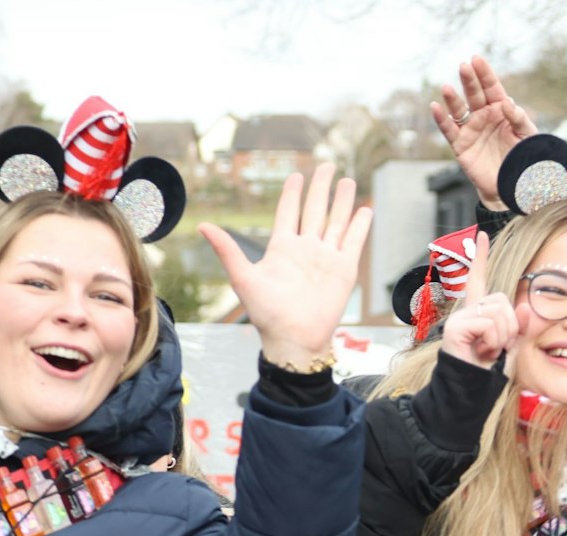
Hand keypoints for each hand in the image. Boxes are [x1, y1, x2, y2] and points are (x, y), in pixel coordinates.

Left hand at [203, 164, 371, 371]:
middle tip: (326, 166)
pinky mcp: (344, 269)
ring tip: (346, 180)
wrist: (294, 339)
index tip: (296, 175)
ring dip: (342, 200)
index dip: (292, 194)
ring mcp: (326, 258)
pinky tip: (364, 209)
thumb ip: (227, 250)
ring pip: (336, 221)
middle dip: (320, 188)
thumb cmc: (266, 314)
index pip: (288, 212)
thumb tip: (202, 225)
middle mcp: (305, 249)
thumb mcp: (243, 278)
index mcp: (281, 248)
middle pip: (314, 210)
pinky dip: (359, 225)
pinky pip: (354, 241)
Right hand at [432, 56, 537, 206]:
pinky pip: (448, 130)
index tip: (476, 59)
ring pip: (459, 110)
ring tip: (446, 88)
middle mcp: (484, 116)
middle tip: (463, 66)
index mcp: (501, 110)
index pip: (491, 87)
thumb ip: (519, 118)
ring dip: (452, 99)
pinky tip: (435, 107)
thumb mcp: (527, 136)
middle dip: (469, 80)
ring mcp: (471, 130)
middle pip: (474, 94)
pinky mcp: (460, 146)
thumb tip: (507, 103)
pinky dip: (441, 119)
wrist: (512, 184)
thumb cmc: (523, 158)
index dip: (484, 73)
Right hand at [438, 230, 515, 366]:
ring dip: (502, 336)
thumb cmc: (488, 371)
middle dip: (509, 326)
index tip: (482, 236)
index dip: (481, 258)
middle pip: (502, 300)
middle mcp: (467, 312)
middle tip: (496, 346)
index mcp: (478, 313)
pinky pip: (489, 324)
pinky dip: (493, 340)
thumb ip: (519, 325)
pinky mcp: (456, 328)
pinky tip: (482, 351)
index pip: (479, 280)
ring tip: (489, 350)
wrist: (471, 391)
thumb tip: (525, 307)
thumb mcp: (511, 345)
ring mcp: (460, 318)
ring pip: (498, 312)